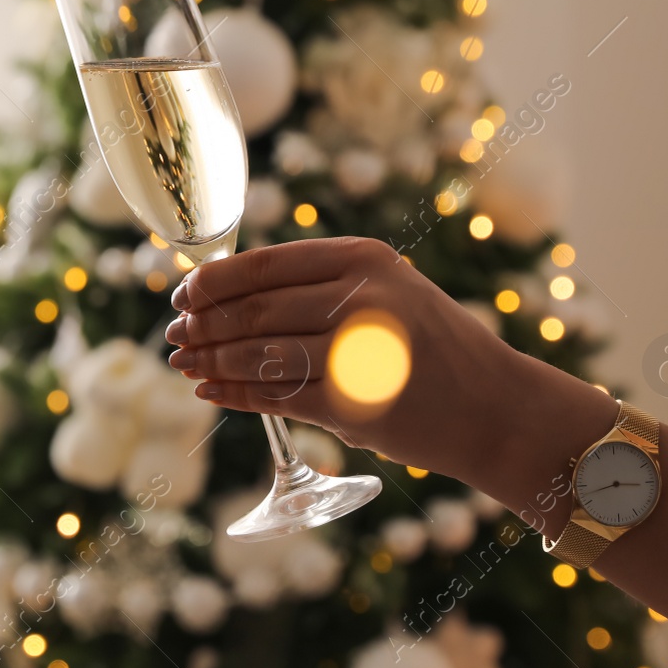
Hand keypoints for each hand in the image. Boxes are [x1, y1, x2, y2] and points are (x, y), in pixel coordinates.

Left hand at [163, 237, 614, 491]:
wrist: (495, 408)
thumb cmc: (430, 348)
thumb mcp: (386, 292)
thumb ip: (321, 288)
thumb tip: (230, 295)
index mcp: (363, 260)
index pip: (265, 264)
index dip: (214, 281)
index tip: (182, 295)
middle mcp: (360, 298)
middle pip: (254, 311)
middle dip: (203, 325)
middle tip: (173, 337)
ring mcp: (358, 352)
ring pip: (258, 355)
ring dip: (211, 360)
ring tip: (184, 365)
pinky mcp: (355, 404)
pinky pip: (276, 397)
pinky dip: (233, 394)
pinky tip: (210, 392)